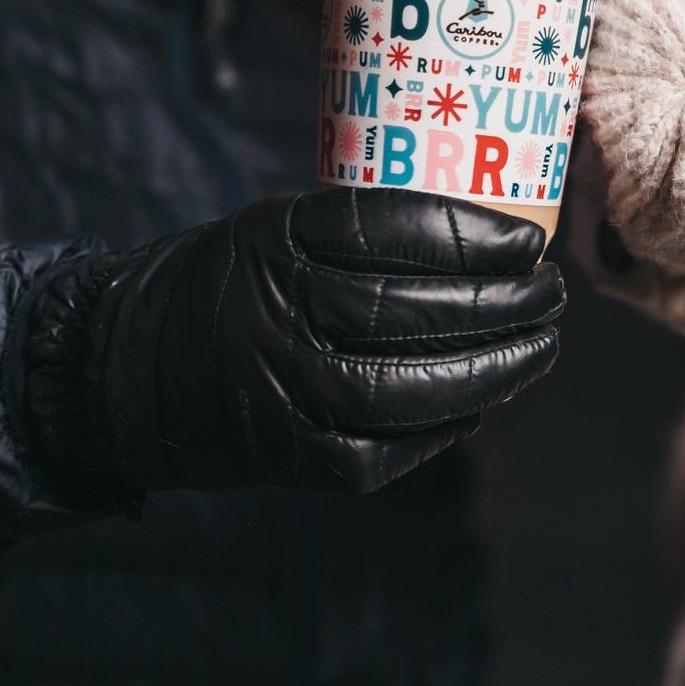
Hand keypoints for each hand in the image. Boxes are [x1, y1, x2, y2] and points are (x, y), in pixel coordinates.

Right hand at [22, 188, 563, 493]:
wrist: (130, 372)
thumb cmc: (223, 282)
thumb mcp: (277, 225)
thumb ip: (363, 230)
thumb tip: (482, 234)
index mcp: (285, 246)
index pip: (399, 233)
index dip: (477, 235)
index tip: (530, 237)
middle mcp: (292, 320)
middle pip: (426, 311)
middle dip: (509, 303)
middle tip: (554, 290)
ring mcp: (299, 398)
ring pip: (428, 386)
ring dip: (503, 365)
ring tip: (545, 342)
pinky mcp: (307, 460)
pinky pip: (406, 442)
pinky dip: (458, 418)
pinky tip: (492, 393)